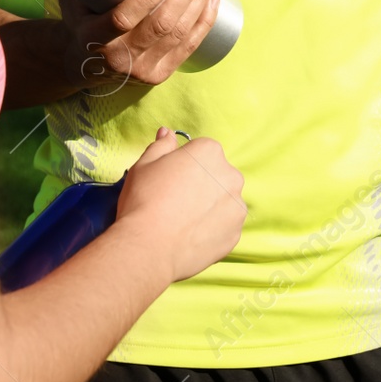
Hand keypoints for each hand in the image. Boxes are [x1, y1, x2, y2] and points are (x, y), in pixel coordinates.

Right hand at [56, 0, 219, 88]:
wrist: (82, 65)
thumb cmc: (80, 22)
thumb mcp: (72, 2)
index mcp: (94, 38)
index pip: (122, 20)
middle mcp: (120, 59)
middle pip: (160, 25)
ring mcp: (142, 70)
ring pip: (178, 34)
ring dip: (196, 3)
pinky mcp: (160, 75)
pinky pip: (188, 47)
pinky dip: (205, 22)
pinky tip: (212, 1)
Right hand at [115, 127, 245, 281]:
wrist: (148, 247)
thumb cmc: (144, 200)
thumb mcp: (144, 164)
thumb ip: (161, 146)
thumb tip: (168, 133)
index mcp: (209, 151)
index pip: (201, 152)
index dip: (183, 166)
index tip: (170, 180)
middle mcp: (231, 175)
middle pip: (216, 175)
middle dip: (201, 184)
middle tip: (175, 202)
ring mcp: (236, 205)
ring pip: (223, 201)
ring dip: (210, 207)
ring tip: (183, 222)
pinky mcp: (236, 233)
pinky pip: (225, 226)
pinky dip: (212, 230)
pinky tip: (191, 236)